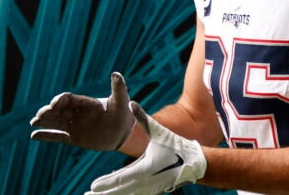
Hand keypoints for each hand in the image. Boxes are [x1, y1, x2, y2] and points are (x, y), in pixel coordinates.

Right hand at [30, 72, 134, 150]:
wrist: (123, 133)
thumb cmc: (123, 114)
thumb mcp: (122, 101)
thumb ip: (118, 88)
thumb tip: (116, 73)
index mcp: (85, 102)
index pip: (68, 99)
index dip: (59, 101)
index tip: (54, 104)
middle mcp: (77, 113)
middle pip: (58, 110)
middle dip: (48, 111)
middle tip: (39, 115)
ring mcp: (74, 125)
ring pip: (55, 122)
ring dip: (44, 121)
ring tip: (33, 122)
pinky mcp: (73, 138)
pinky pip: (58, 136)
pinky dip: (46, 135)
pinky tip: (34, 136)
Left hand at [86, 102, 206, 194]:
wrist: (195, 162)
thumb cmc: (176, 145)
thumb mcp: (158, 131)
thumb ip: (143, 117)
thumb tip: (130, 102)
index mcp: (146, 168)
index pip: (121, 178)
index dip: (106, 183)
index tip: (92, 187)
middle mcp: (146, 181)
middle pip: (120, 191)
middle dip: (103, 194)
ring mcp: (150, 188)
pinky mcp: (153, 190)